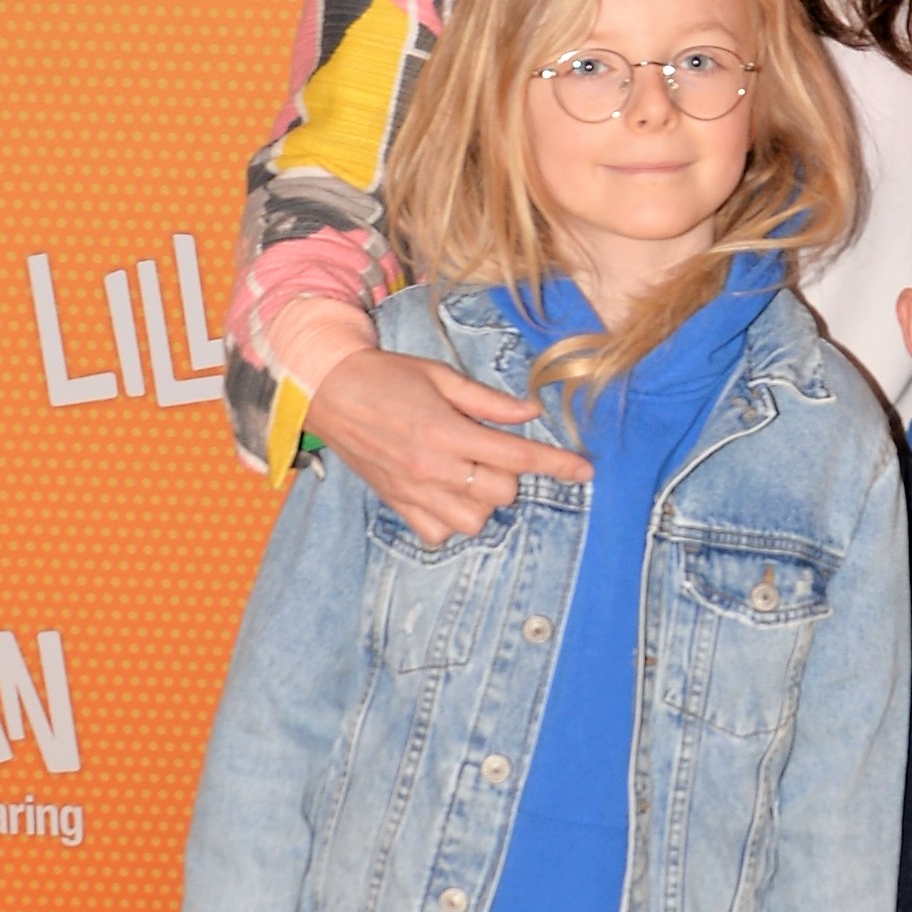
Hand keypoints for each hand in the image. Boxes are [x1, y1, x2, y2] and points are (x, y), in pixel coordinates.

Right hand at [306, 348, 588, 542]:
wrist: (327, 390)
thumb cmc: (386, 377)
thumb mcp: (440, 376)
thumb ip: (488, 401)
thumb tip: (530, 412)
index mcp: (447, 431)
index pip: (516, 456)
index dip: (556, 464)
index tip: (585, 470)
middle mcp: (432, 468)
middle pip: (501, 494)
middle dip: (509, 475)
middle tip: (490, 451)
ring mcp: (413, 491)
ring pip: (474, 521)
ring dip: (483, 501)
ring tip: (467, 474)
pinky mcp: (397, 504)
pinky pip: (439, 534)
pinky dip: (451, 521)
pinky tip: (446, 495)